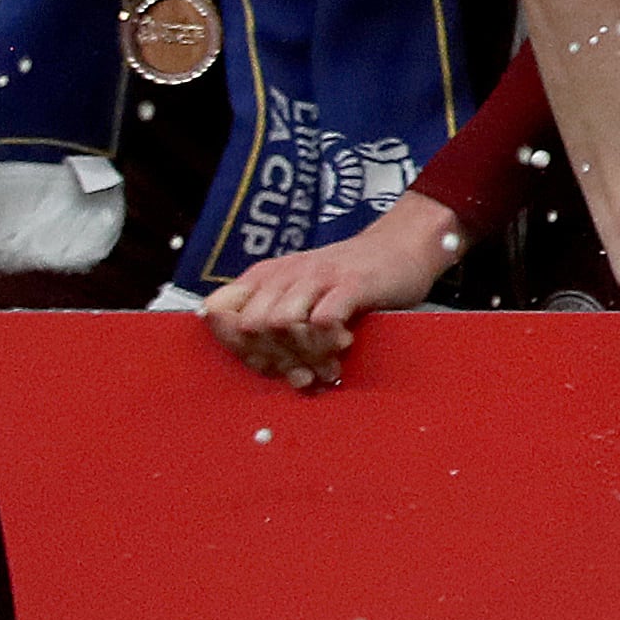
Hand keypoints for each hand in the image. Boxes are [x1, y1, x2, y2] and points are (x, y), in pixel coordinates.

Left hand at [201, 193, 472, 390]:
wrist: (403, 247)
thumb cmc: (349, 280)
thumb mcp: (301, 297)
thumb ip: (273, 327)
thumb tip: (257, 368)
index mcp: (265, 276)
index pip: (217, 310)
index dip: (233, 343)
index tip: (263, 362)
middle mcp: (285, 273)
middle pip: (250, 326)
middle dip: (274, 359)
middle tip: (301, 372)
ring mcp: (318, 276)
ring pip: (281, 325)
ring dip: (303, 355)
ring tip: (325, 365)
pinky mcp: (350, 283)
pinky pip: (322, 321)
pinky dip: (329, 343)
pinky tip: (343, 345)